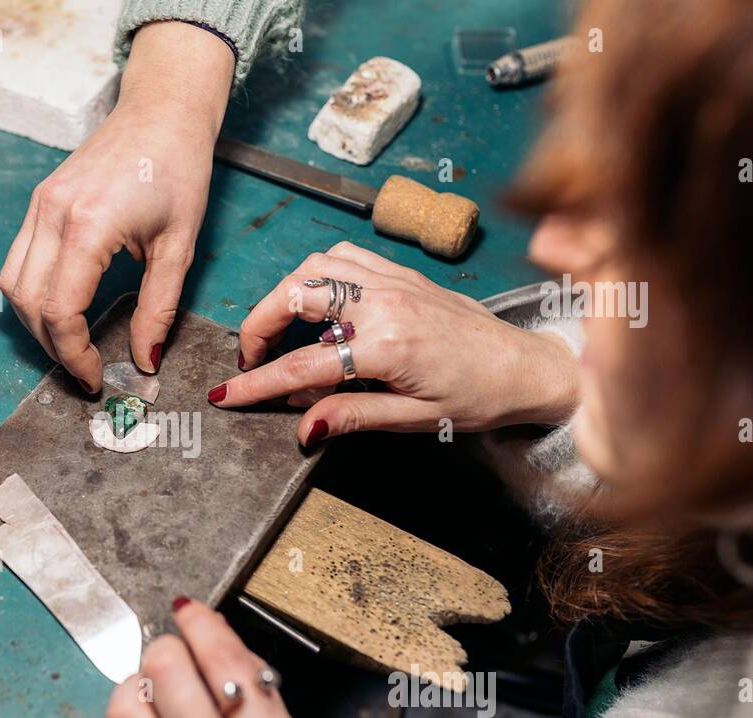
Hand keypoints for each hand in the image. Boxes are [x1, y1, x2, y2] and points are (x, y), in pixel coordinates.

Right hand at [0, 22, 233, 390]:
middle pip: (28, 303)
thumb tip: (146, 361)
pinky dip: (32, 294)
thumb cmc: (178, 170)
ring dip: (36, 323)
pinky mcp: (39, 202)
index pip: (60, 310)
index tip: (95, 377)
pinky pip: (18, 260)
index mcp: (88, 225)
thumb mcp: (179, 247)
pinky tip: (61, 308)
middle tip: (84, 369)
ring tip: (71, 345)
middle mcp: (52, 214)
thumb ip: (158, 309)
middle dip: (53, 347)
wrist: (163, 110)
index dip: (74, 354)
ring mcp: (39, 205)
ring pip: (12, 284)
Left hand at [81, 599, 338, 717]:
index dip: (200, 624)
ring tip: (146, 695)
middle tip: (169, 657)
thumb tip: (212, 639)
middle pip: (167, 674)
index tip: (190, 614)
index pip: (224, 660)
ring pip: (125, 714)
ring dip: (131, 690)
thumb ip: (259, 698)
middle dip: (165, 652)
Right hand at [209, 243, 580, 443]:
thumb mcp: (415, 420)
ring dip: (284, 294)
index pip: (303, 364)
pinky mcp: (402, 273)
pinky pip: (344, 256)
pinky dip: (317, 274)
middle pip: (297, 293)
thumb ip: (353, 416)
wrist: (526, 367)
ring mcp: (394, 280)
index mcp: (389, 346)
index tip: (225, 393)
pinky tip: (317, 303)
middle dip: (259, 323)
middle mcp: (386, 303)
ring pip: (315, 266)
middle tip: (250, 358)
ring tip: (278, 331)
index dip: (257, 382)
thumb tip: (302, 427)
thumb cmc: (478, 398)